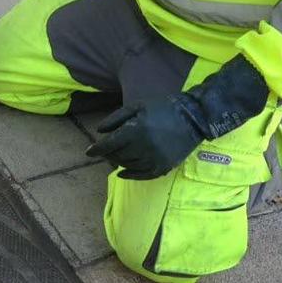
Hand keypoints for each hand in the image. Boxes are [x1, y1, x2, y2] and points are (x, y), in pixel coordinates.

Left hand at [86, 96, 202, 179]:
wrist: (193, 117)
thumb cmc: (162, 108)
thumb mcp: (137, 106)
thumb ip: (116, 118)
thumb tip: (99, 131)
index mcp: (136, 131)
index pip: (110, 145)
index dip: (96, 149)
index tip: (88, 152)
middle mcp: (144, 148)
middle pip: (117, 156)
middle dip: (107, 154)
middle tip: (103, 151)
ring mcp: (155, 160)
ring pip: (128, 166)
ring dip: (118, 162)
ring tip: (114, 157)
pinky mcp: (164, 167)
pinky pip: (142, 176)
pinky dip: (130, 175)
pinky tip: (122, 172)